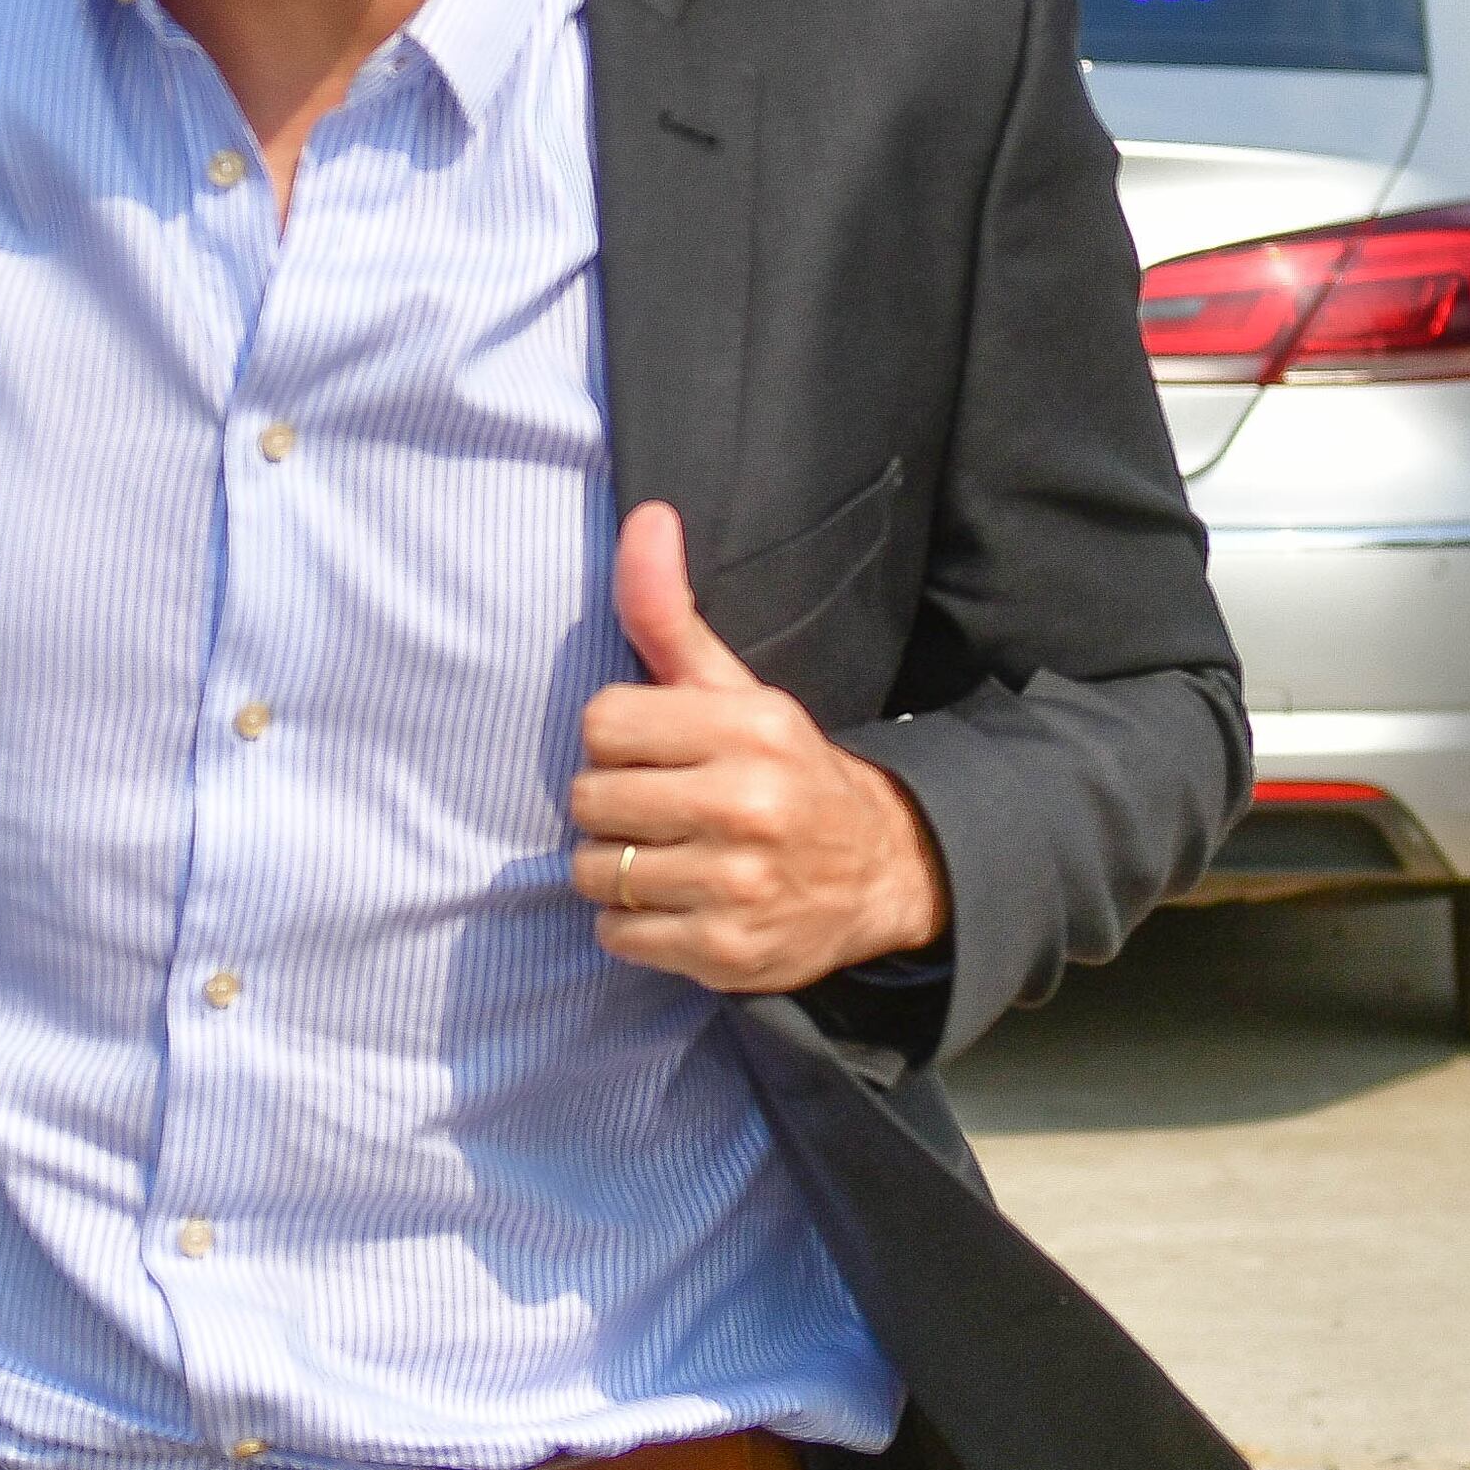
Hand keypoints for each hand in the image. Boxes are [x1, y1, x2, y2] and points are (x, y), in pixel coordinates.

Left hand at [566, 501, 947, 992]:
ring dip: (616, 870)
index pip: (601, 723)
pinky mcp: (727, 952)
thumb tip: (644, 517)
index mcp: (748, 728)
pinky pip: (619, 936)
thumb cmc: (782, 769)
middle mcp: (746, 805)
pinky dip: (634, 926)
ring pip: (596, 872)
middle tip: (658, 809)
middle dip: (610, 806)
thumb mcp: (736, 689)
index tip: (654, 753)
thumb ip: (671, 613)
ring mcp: (737, 886)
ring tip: (667, 856)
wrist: (880, 872)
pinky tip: (680, 903)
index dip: (616, 741)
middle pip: (589, 800)